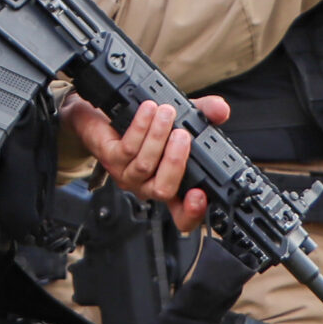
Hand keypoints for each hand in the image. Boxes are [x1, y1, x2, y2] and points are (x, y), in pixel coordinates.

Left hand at [64, 93, 233, 233]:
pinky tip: (147, 111)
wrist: (102, 118)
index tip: (200, 196)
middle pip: (164, 189)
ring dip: (157, 137)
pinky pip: (127, 149)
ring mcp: (127, 175)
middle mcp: (147, 185)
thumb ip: (203, 115)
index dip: (192, 213)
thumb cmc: (143, 127)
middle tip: (183, 135)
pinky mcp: (110, 159)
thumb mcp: (180, 119)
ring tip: (166, 113)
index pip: (182, 214)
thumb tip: (221, 110)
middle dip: (176, 162)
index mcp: (169, 183)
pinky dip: (140, 128)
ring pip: (145, 165)